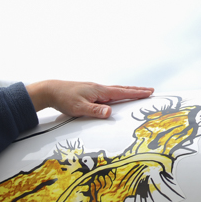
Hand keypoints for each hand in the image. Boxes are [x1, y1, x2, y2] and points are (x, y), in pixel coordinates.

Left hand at [26, 81, 153, 118]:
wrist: (51, 90)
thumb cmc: (64, 98)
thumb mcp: (79, 108)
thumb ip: (95, 111)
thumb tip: (110, 113)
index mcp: (99, 91)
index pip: (122, 92)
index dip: (136, 93)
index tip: (149, 92)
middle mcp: (99, 88)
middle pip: (121, 89)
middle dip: (136, 90)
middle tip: (149, 90)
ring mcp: (94, 89)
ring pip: (115, 90)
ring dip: (127, 91)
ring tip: (137, 92)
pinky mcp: (89, 92)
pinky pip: (108, 93)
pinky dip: (117, 93)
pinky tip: (115, 96)